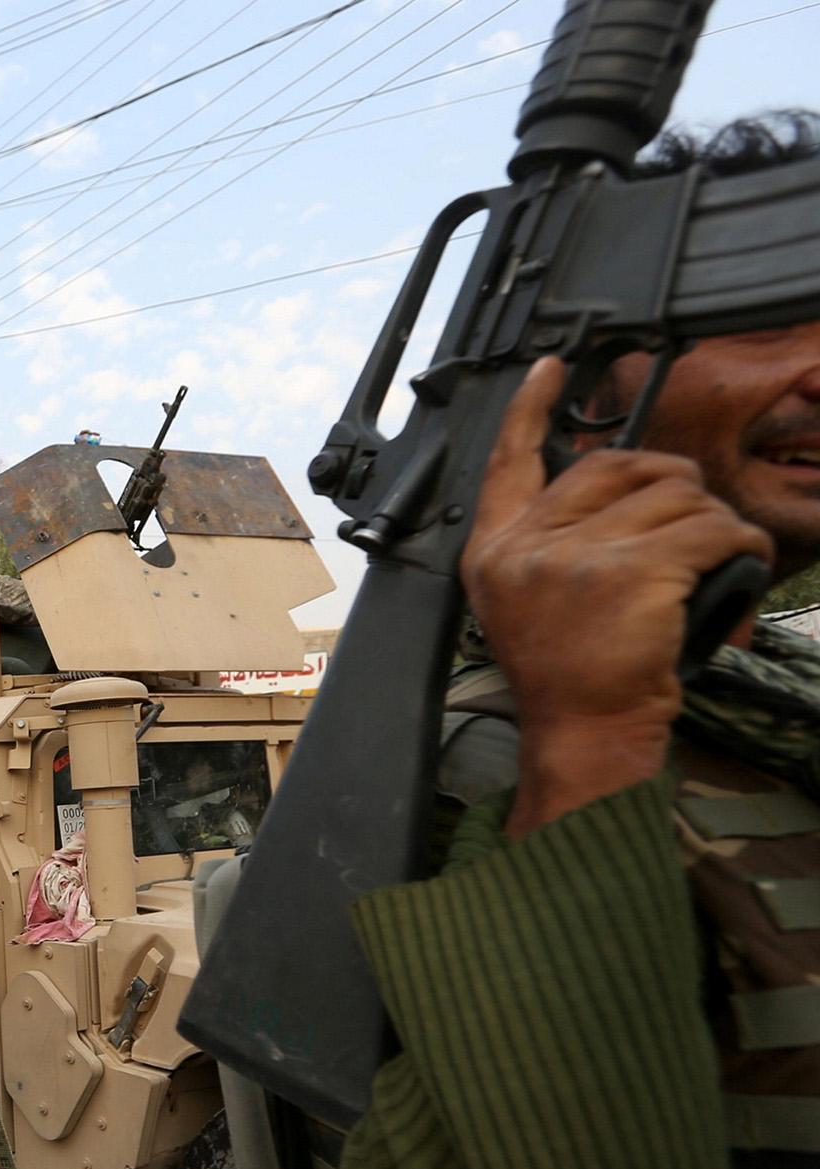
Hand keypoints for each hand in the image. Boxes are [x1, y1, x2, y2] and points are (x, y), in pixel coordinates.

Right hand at [466, 357, 774, 834]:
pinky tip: (735, 574)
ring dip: (710, 527)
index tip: (548, 369)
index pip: (508, 463)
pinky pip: (711, 529)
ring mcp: (575, 557)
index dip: (529, 411)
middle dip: (666, 484)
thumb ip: (549, 543)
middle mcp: (527, 547)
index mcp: (495, 552)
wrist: (583, 733)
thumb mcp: (526, 604)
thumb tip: (619, 486)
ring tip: (709, 569)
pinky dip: (740, 548)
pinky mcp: (631, 571)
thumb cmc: (569, 677)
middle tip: (686, 527)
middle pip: (614, 465)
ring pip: (674, 495)